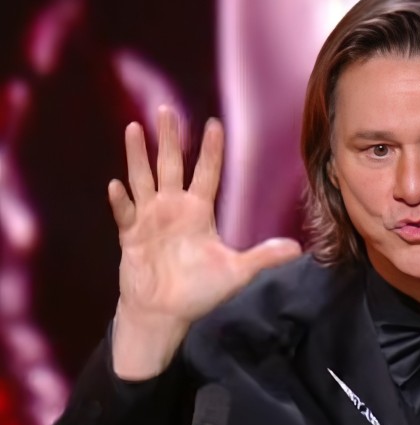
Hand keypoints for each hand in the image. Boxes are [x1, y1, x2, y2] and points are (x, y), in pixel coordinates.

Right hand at [109, 106, 301, 378]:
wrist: (166, 314)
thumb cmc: (200, 292)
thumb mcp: (237, 272)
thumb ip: (264, 257)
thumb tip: (298, 250)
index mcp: (198, 212)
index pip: (206, 172)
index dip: (210, 149)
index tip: (214, 122)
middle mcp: (172, 209)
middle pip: (170, 165)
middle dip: (168, 138)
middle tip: (167, 109)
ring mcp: (148, 221)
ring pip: (143, 180)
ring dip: (138, 156)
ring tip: (134, 128)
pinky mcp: (130, 238)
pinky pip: (124, 215)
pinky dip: (121, 201)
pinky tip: (116, 185)